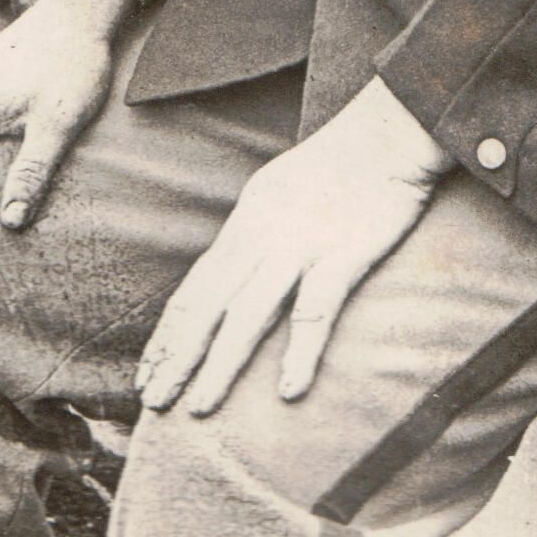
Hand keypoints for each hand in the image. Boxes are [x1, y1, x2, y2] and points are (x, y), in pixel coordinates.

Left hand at [137, 76, 453, 416]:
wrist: (390, 128)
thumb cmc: (341, 163)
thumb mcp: (278, 191)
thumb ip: (254, 232)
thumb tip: (229, 269)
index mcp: (245, 223)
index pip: (195, 288)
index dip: (169, 333)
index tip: (147, 372)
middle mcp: (261, 235)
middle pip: (207, 305)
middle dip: (177, 357)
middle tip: (152, 401)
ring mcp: (300, 244)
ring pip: (248, 313)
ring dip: (220, 364)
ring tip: (200, 409)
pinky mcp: (344, 253)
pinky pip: (316, 309)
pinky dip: (300, 351)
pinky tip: (287, 390)